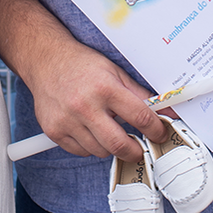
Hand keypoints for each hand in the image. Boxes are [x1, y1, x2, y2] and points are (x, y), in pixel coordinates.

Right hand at [22, 26, 169, 160]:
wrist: (46, 60)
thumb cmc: (82, 65)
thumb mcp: (115, 72)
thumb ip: (140, 93)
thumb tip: (165, 110)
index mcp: (105, 87)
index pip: (140, 117)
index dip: (155, 130)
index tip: (159, 134)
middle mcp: (85, 105)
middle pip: (120, 145)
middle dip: (135, 151)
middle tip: (138, 148)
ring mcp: (68, 120)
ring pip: (100, 151)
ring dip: (109, 146)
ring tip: (106, 128)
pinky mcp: (54, 130)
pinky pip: (81, 151)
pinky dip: (89, 145)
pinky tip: (88, 128)